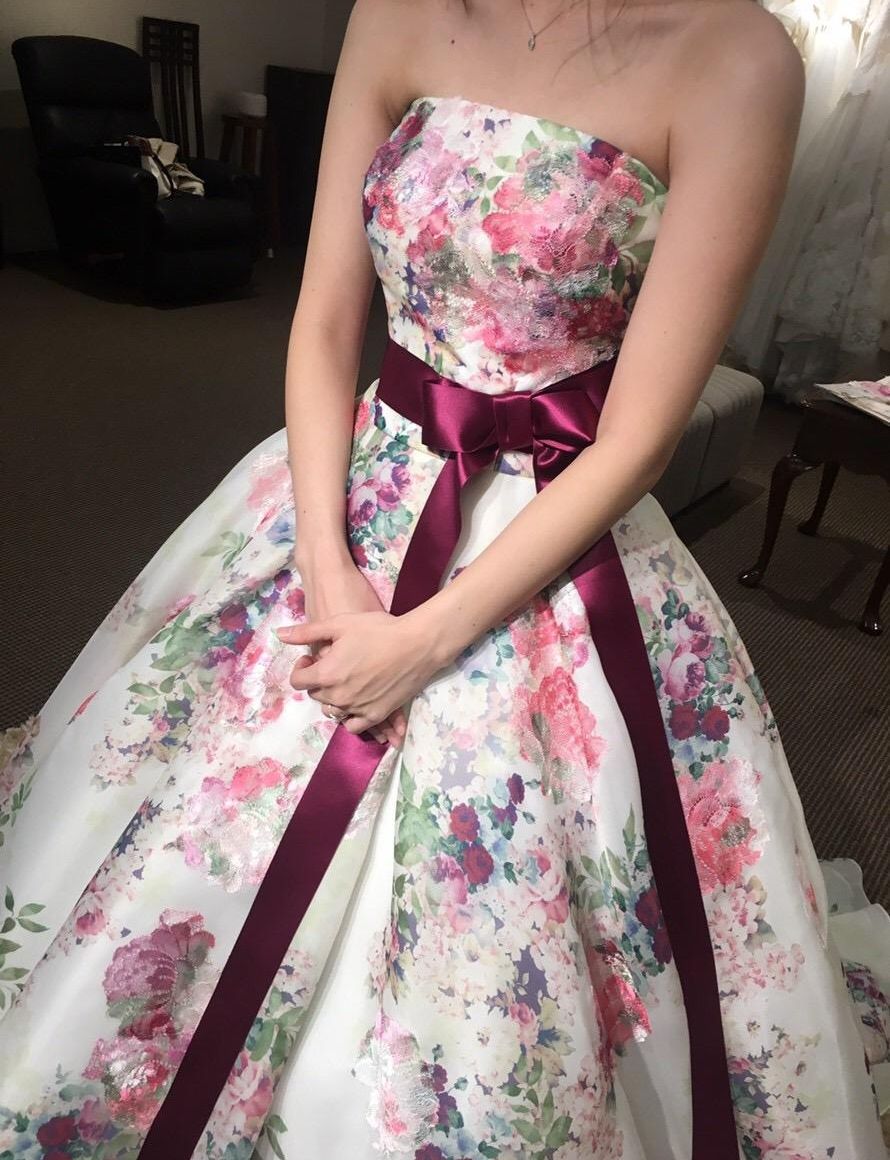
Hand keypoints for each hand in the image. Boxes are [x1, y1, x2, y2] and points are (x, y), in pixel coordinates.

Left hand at [275, 608, 442, 738]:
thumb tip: (279, 635)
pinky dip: (351, 716)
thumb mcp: (340, 624)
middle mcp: (339, 695)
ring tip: (347, 681)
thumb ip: (307, 632)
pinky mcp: (376, 714)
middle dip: (318, 681)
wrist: (418, 643)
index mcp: (327, 673)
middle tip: (333, 665)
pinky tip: (357, 700)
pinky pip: (354, 725)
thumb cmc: (379, 629)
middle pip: (316, 696)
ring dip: (334, 698)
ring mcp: (358, 708)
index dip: (301, 668)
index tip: (311, 658)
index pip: (299, 682)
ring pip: (333, 710)